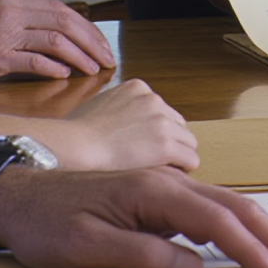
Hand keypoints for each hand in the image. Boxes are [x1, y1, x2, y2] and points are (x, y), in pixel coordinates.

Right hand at [0, 0, 114, 85]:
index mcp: (10, 2)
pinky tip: (64, 75)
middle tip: (107, 57)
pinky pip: (31, 61)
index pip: (59, 8)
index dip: (85, 26)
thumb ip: (17, 25)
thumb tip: (49, 37)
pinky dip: (52, 67)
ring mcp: (1, 34)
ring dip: (79, 56)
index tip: (100, 42)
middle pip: (63, 21)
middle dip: (90, 40)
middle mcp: (9, 13)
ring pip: (53, 40)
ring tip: (93, 69)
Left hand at [0, 166, 267, 267]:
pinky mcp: (156, 200)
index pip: (217, 222)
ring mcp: (162, 189)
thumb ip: (143, 255)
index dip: (254, 251)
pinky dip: (241, 228)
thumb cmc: (46, 223)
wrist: (15, 194)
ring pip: (227, 206)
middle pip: (235, 208)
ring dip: (266, 232)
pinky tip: (251, 246)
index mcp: (152, 193)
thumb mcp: (86, 247)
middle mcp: (164, 184)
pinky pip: (210, 211)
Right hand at [40, 79, 198, 172]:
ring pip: (188, 143)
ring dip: (177, 157)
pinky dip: (182, 170)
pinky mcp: (166, 144)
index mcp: (137, 88)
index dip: (156, 132)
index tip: (145, 146)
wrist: (77, 147)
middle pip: (178, 125)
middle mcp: (153, 100)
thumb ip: (119, 110)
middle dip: (170, 143)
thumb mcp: (100, 105)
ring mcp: (162, 121)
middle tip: (153, 162)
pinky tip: (166, 179)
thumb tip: (124, 127)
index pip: (162, 110)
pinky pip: (190, 159)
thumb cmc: (78, 134)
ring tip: (159, 172)